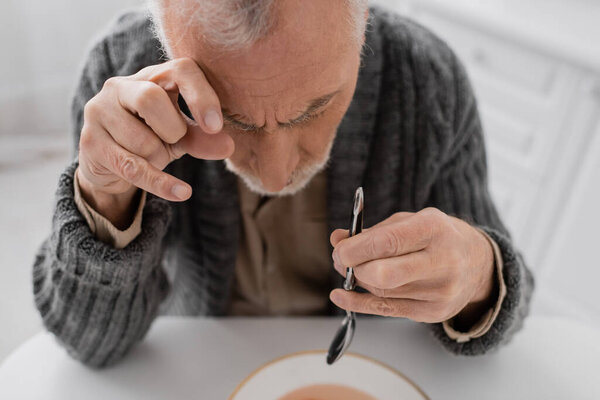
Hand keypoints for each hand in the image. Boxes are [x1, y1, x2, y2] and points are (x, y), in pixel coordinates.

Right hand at [77, 58, 234, 226]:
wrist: (109, 163)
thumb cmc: (151, 137)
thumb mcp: (181, 136)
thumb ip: (203, 138)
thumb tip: (228, 146)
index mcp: (151, 76)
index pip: (180, 70)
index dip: (201, 96)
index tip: (215, 125)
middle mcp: (120, 86)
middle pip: (151, 99)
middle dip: (172, 130)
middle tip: (173, 141)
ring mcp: (100, 112)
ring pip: (142, 140)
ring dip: (158, 157)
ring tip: (152, 156)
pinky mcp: (91, 143)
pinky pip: (133, 167)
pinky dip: (161, 183)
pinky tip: (182, 192)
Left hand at [329, 208, 496, 325]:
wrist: (478, 263)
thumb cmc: (437, 236)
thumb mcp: (409, 222)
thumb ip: (374, 231)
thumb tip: (337, 239)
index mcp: (434, 229)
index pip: (388, 242)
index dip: (356, 249)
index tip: (339, 249)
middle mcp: (442, 261)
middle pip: (385, 274)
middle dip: (354, 268)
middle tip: (341, 260)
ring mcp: (440, 291)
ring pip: (383, 291)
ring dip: (357, 281)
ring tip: (350, 269)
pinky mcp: (434, 312)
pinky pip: (388, 310)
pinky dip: (359, 303)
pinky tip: (341, 296)